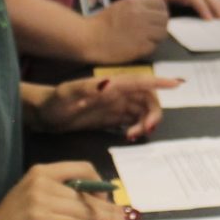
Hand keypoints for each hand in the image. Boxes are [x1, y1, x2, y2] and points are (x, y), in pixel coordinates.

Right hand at [0, 161, 137, 219]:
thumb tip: (101, 197)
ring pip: (83, 209)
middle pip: (86, 192)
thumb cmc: (15, 219)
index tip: (108, 198)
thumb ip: (63, 192)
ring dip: (107, 219)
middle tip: (129, 214)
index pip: (82, 168)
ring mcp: (39, 200)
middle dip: (110, 206)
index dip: (99, 182)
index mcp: (43, 171)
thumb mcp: (38, 196)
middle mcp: (42, 181)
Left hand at [37, 75, 180, 138]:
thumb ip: (86, 89)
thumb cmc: (53, 102)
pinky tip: (128, 137)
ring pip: (142, 111)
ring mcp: (115, 105)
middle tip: (145, 130)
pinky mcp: (111, 117)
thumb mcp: (66, 95)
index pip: (140, 81)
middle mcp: (118, 93)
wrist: (41, 114)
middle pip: (147, 99)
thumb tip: (109, 83)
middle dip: (153, 113)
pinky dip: (137, 127)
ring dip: (145, 122)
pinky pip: (133, 120)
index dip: (159, 82)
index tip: (177, 85)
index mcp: (111, 84)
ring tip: (133, 137)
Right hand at [84, 0, 168, 62]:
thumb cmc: (102, 23)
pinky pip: (154, 46)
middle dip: (160, 24)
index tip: (156, 17)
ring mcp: (142, 31)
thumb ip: (138, 4)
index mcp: (135, 3)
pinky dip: (149, 47)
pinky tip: (139, 47)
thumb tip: (155, 5)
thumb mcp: (121, 6)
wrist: (88, 39)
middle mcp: (141, 15)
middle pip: (164, 18)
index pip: (161, 4)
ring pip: (162, 32)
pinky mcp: (141, 47)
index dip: (160, 11)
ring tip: (146, 39)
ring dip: (156, 36)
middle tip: (152, 30)